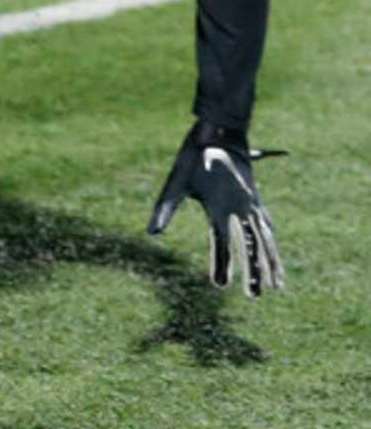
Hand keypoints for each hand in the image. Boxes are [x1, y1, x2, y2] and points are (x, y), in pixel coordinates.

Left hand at [148, 122, 286, 296]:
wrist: (220, 132)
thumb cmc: (192, 158)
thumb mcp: (175, 182)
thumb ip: (165, 209)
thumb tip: (151, 233)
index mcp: (220, 206)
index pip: (222, 242)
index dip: (221, 264)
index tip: (220, 286)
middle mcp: (240, 208)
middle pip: (252, 246)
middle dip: (254, 272)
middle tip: (255, 297)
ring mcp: (251, 204)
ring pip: (266, 239)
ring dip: (271, 262)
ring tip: (277, 286)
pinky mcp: (255, 199)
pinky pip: (267, 226)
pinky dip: (272, 243)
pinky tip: (274, 253)